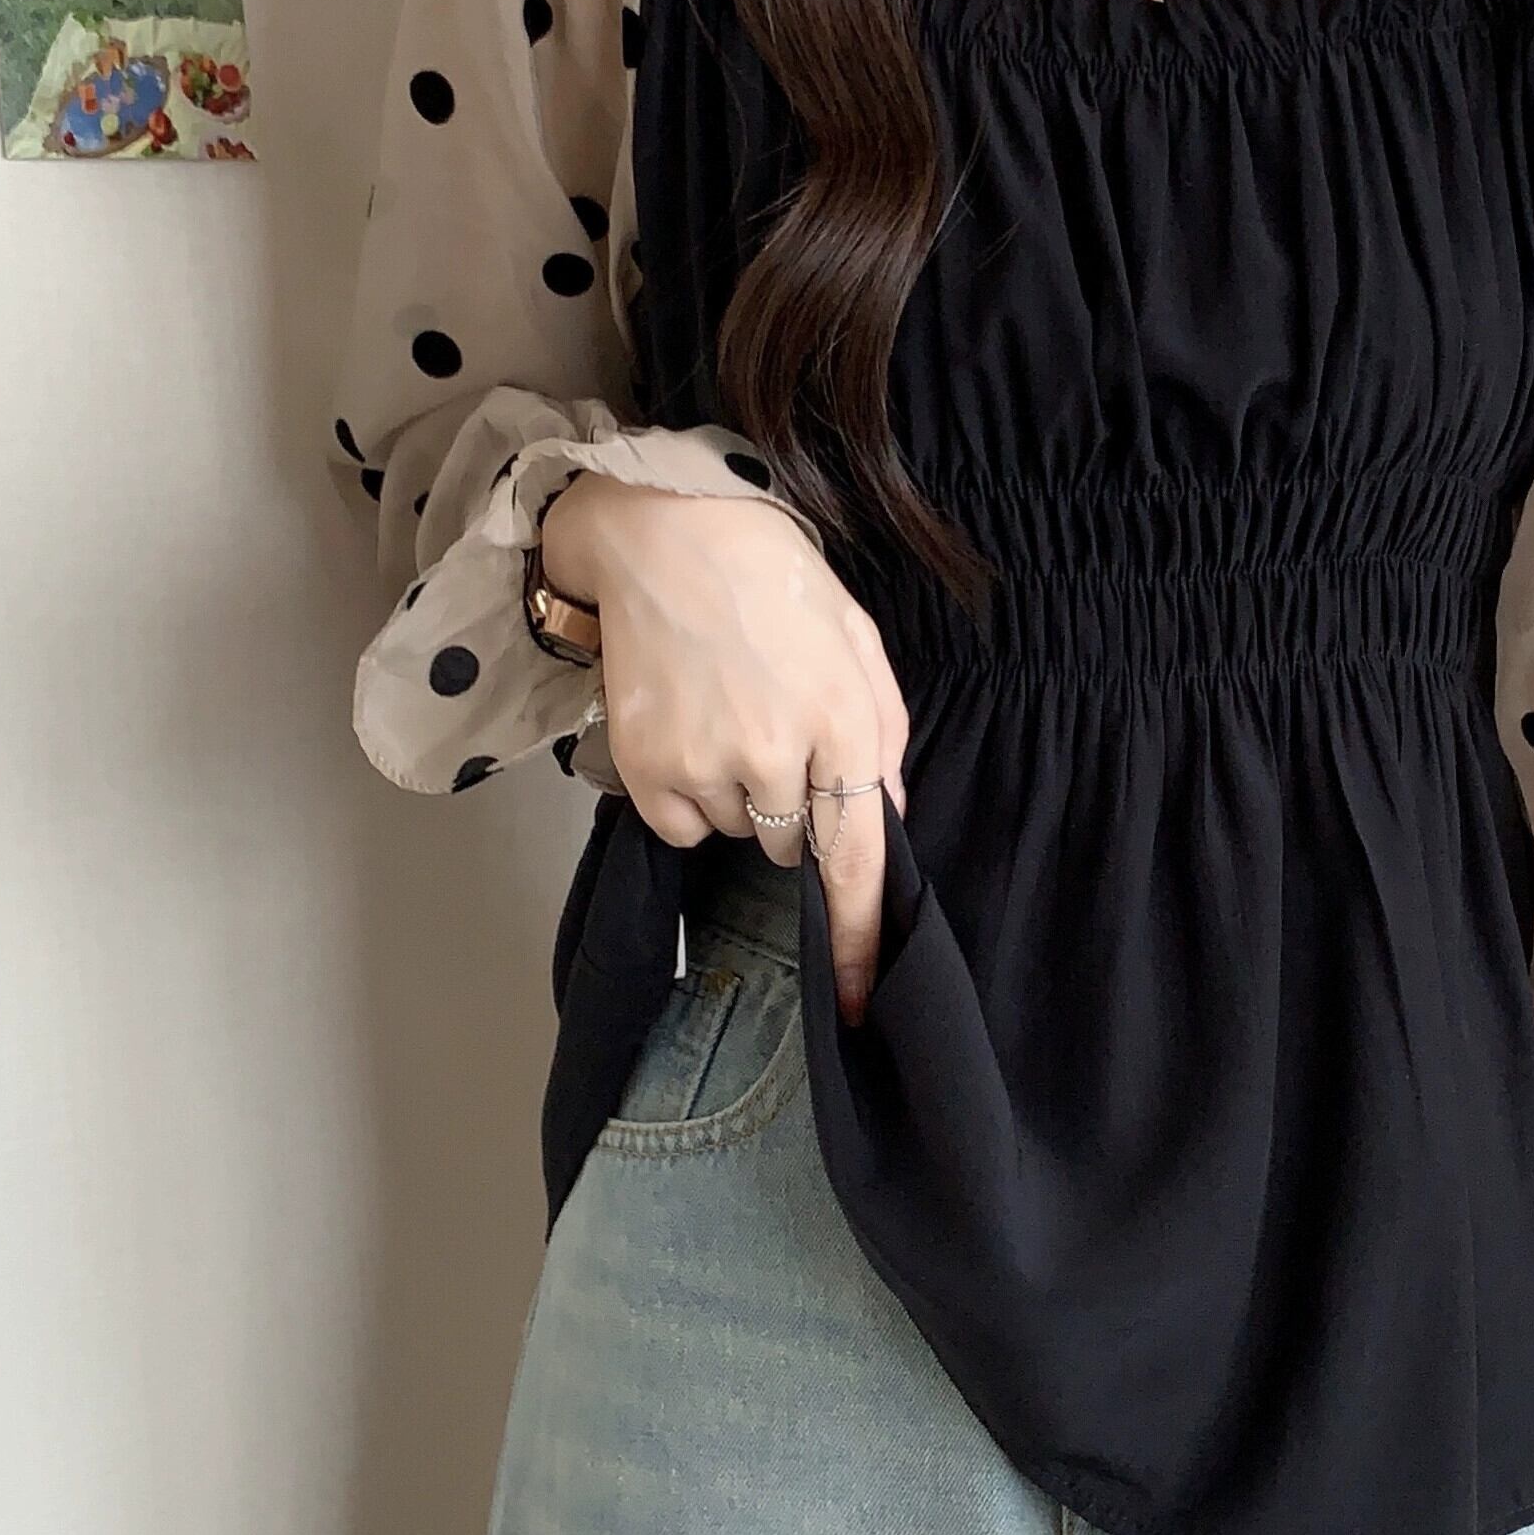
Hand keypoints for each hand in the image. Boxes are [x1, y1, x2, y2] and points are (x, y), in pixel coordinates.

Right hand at [543, 470, 909, 1023]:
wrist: (668, 533)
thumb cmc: (775, 583)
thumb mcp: (857, 647)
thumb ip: (881, 738)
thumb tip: (887, 819)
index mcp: (844, 725)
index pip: (856, 861)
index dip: (854, 939)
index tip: (853, 1000)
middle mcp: (776, 754)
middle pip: (791, 847)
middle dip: (791, 806)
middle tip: (772, 726)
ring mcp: (705, 762)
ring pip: (735, 832)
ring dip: (737, 793)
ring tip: (726, 710)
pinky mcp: (646, 765)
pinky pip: (679, 824)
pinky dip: (686, 794)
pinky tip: (687, 728)